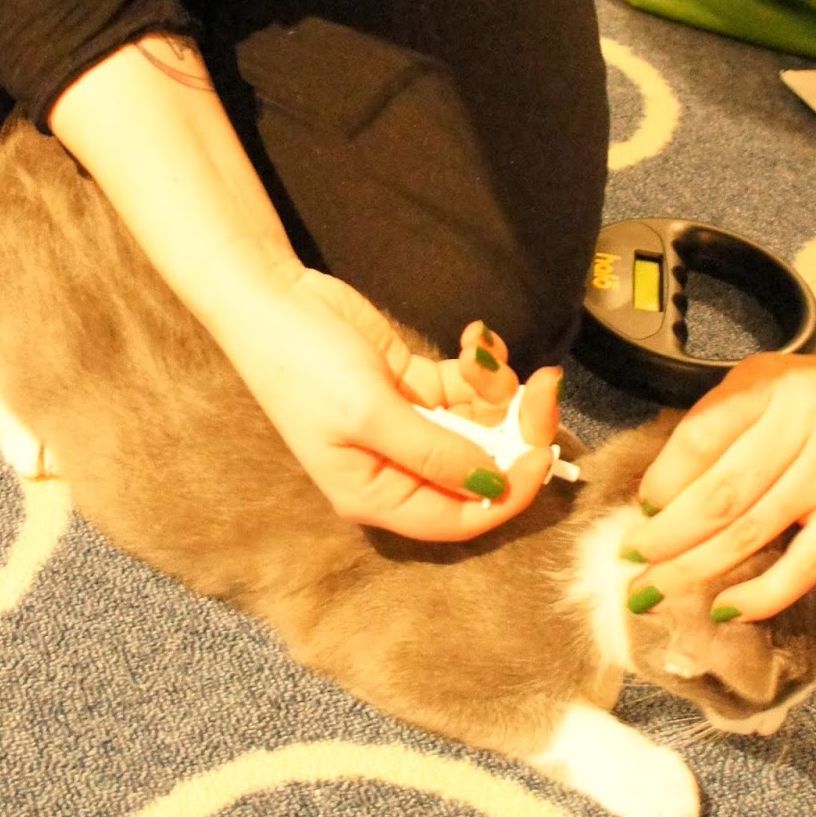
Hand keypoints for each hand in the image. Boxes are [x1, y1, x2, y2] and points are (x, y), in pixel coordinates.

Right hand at [214, 264, 563, 540]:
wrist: (271, 297)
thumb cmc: (304, 365)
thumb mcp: (370, 414)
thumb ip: (435, 454)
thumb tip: (495, 484)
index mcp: (377, 495)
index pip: (460, 518)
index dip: (508, 494)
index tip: (540, 452)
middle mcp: (398, 468)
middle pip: (482, 470)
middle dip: (518, 430)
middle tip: (544, 386)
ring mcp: (411, 425)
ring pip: (483, 424)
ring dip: (499, 388)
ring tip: (482, 350)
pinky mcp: (417, 384)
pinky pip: (469, 388)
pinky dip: (480, 365)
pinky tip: (473, 336)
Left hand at [619, 345, 815, 620]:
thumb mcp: (769, 384)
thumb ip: (720, 424)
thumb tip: (662, 491)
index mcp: (769, 388)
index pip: (700, 438)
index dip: (662, 479)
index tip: (641, 507)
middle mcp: (801, 428)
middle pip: (718, 494)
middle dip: (665, 536)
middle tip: (631, 561)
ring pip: (751, 532)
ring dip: (696, 568)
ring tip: (655, 589)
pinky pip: (804, 565)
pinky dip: (761, 593)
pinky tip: (726, 608)